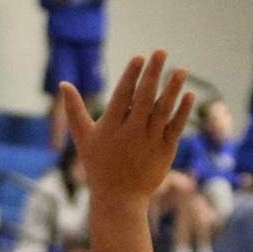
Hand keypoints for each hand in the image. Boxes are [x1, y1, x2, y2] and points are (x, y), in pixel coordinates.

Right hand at [60, 51, 193, 202]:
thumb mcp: (83, 138)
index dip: (131, 76)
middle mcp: (131, 133)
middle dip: (152, 74)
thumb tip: (63, 84)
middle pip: (144, 99)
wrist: (118, 199)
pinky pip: (175, 127)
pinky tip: (189, 95)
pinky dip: (183, 112)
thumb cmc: (99, 165)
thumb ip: (75, 110)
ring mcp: (149, 141)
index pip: (122, 97)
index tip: (139, 57)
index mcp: (110, 128)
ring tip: (181, 70)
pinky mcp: (165, 150)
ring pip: (163, 110)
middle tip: (161, 52)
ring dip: (172, 89)